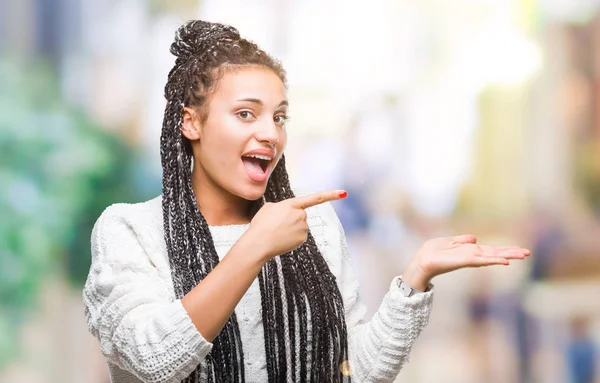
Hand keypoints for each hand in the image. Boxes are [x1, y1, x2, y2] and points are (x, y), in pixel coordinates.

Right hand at [246, 190, 347, 260]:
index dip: (331, 195)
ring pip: (300, 226)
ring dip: (290, 228)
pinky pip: (299, 235)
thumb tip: (286, 213)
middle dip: (291, 219)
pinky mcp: (303, 239)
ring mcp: (303, 227)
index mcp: (292, 204)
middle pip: (301, 215)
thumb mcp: (268, 208)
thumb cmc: (260, 225)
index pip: (315, 198)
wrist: (259, 243)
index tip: (344, 193)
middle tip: (276, 224)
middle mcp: (301, 215)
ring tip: (276, 232)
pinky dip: (291, 237)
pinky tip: (281, 239)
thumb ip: (281, 207)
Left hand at [402, 234, 530, 290]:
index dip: (504, 249)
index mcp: (470, 251)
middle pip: (496, 253)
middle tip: (528, 253)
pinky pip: (482, 260)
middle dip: (511, 252)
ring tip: (523, 255)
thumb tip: (474, 238)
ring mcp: (470, 259)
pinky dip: (493, 260)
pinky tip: (504, 261)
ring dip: (508, 255)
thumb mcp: (449, 242)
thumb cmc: (433, 252)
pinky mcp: (465, 261)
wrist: (422, 261)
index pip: (491, 250)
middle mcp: (473, 255)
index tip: (519, 250)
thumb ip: (462, 241)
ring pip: (493, 256)